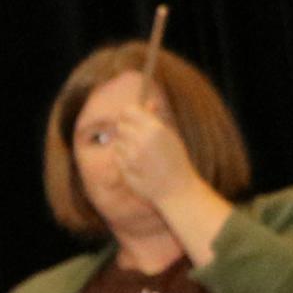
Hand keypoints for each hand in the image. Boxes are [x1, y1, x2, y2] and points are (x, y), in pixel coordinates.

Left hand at [96, 81, 209, 211]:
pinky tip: (136, 164)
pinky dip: (122, 157)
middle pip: (120, 125)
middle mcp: (142, 140)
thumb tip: (149, 102)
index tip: (131, 118)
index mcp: (156, 129)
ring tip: (141, 153)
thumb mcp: (170, 136)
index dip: (128, 114)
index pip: (129, 111)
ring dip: (124, 144)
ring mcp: (132, 155)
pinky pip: (116, 156)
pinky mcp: (124, 168)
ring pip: (117, 141)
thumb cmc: (175, 160)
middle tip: (138, 138)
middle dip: (126, 129)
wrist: (177, 189)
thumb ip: (156, 119)